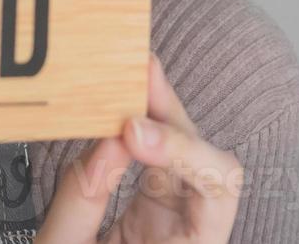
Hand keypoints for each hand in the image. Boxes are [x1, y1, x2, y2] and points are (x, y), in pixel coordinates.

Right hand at [38, 54, 242, 243]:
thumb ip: (82, 199)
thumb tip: (105, 136)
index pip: (216, 189)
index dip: (181, 151)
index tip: (130, 131)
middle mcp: (193, 235)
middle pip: (207, 159)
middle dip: (172, 115)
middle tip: (135, 72)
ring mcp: (177, 219)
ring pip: (185, 151)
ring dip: (159, 110)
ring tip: (129, 71)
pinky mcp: (153, 206)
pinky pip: (155, 157)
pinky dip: (139, 124)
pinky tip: (120, 100)